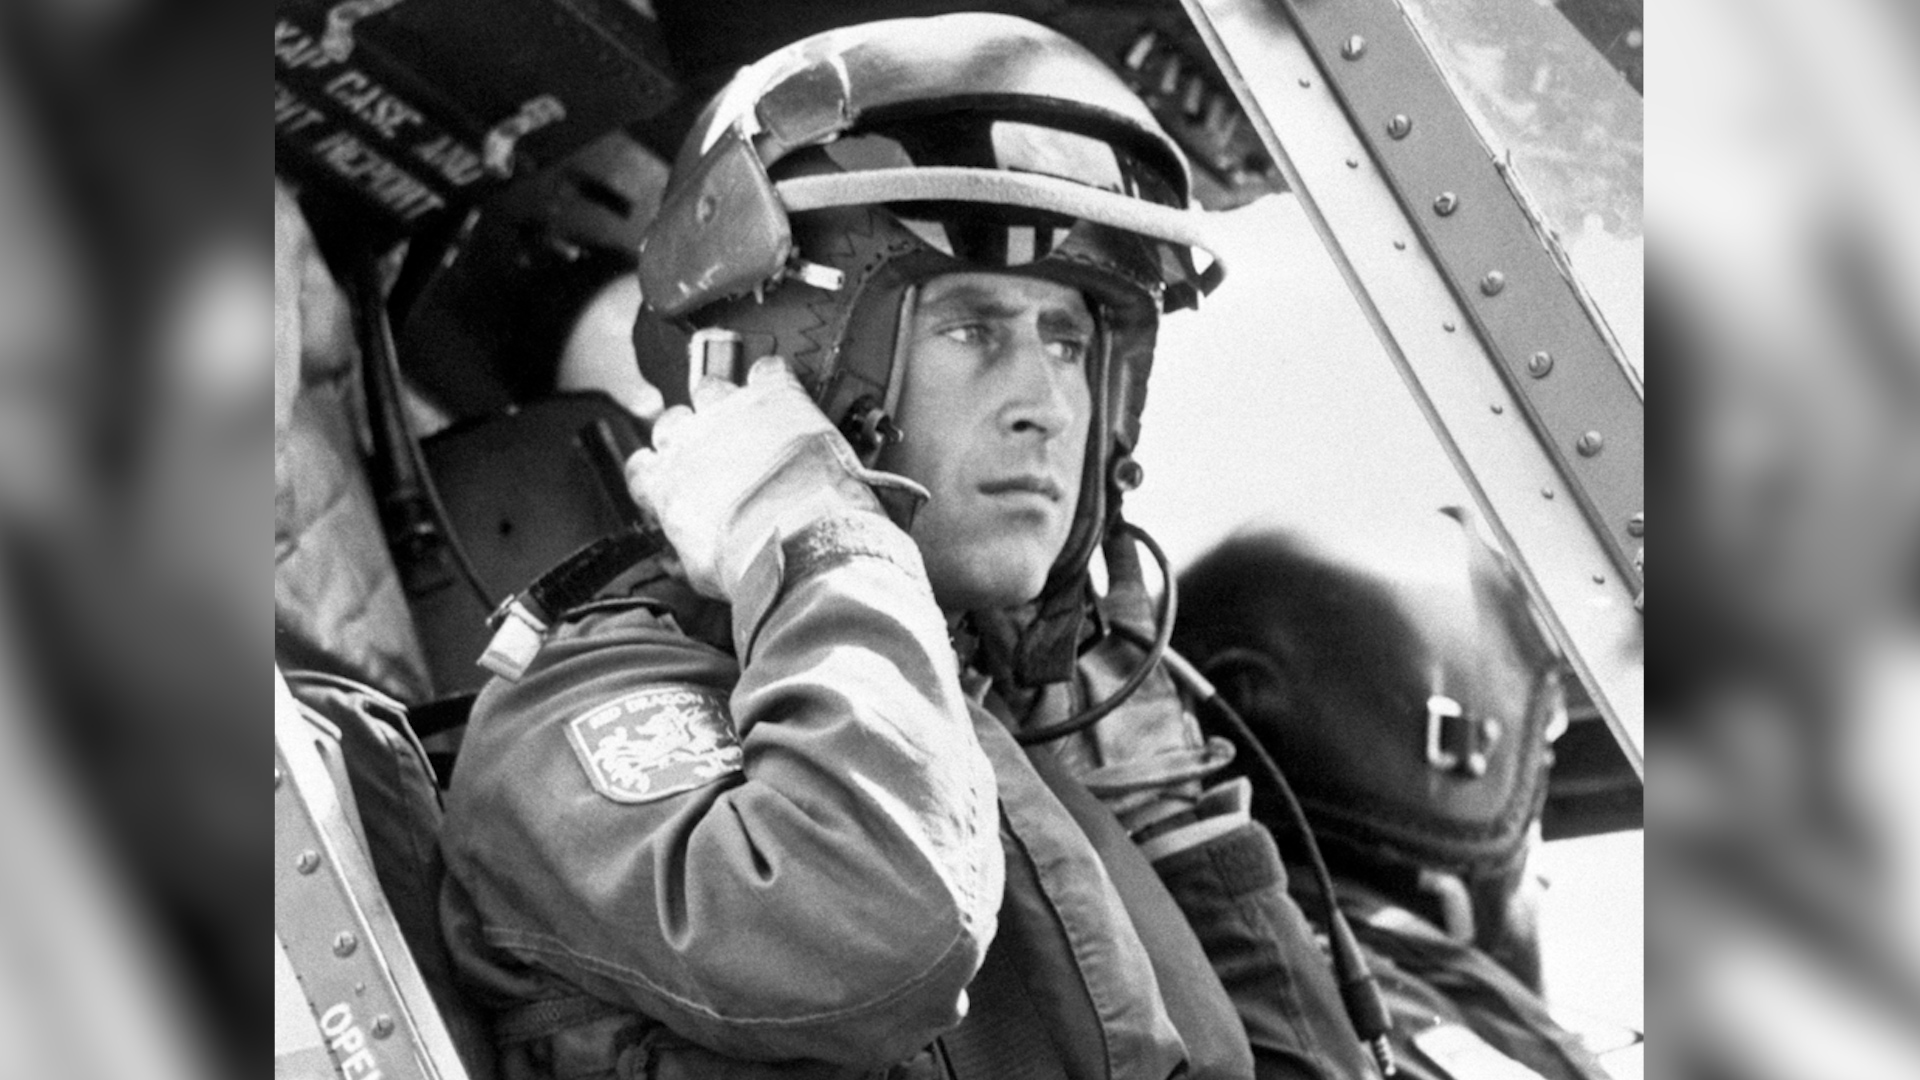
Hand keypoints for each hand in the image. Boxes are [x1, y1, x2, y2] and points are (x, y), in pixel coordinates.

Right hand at [625, 356, 891, 600]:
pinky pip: (767, 371)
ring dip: (725, 403)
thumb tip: (673, 558)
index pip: (640, 467)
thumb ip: (681, 556)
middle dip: (690, 436)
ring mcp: (730, 411)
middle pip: (673, 423)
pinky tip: (781, 392)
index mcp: (665, 484)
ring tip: (748, 421)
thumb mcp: (703, 575)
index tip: (676, 482)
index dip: (658, 473)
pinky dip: (773, 379)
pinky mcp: (775, 396)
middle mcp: (688, 440)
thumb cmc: (752, 562)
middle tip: (717, 454)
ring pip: (711, 388)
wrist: (804, 538)